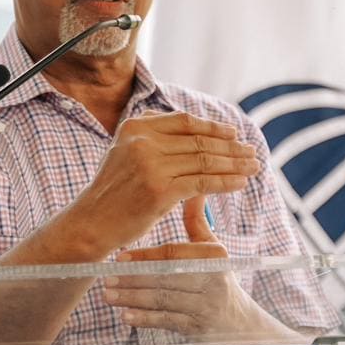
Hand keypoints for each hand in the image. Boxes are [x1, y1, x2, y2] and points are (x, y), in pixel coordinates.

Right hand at [68, 112, 260, 253]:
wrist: (91, 223)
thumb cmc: (113, 192)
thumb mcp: (125, 152)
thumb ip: (153, 136)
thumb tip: (194, 129)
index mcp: (135, 127)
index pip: (184, 122)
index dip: (213, 127)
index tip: (234, 135)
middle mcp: (143, 141)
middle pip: (198, 141)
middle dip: (231, 147)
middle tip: (252, 152)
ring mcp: (151, 165)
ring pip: (204, 161)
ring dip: (234, 164)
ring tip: (253, 167)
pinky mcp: (160, 191)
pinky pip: (203, 183)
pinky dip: (225, 183)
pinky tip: (239, 184)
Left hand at [103, 196, 297, 341]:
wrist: (238, 321)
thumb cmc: (218, 276)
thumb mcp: (212, 249)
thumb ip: (197, 220)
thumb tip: (191, 187)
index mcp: (215, 257)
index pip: (175, 255)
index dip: (146, 256)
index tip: (120, 257)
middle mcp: (214, 282)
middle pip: (166, 278)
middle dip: (134, 278)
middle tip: (107, 277)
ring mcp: (206, 307)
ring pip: (164, 301)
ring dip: (133, 299)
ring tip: (108, 295)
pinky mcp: (198, 328)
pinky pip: (168, 323)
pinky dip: (146, 320)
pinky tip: (126, 317)